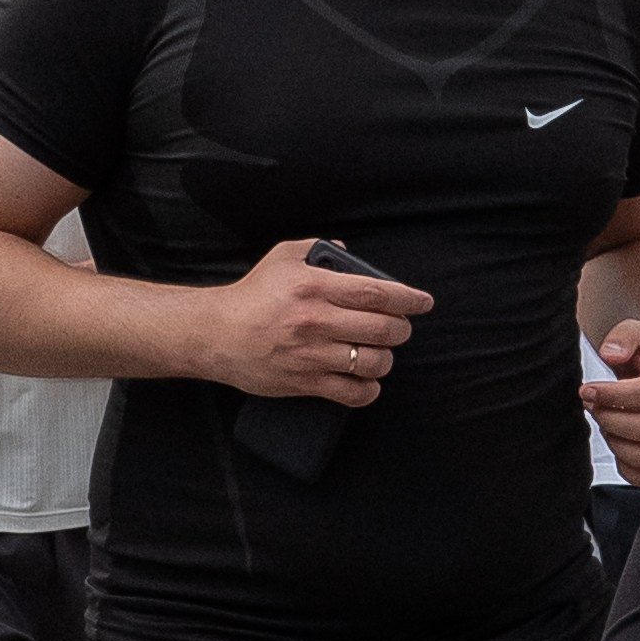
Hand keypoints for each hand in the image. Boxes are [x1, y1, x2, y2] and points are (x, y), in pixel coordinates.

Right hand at [194, 237, 432, 409]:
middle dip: (401, 329)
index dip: (408, 298)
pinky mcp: (305, 382)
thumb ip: (319, 248)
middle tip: (398, 328)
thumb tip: (351, 256)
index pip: (377, 293)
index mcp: (315, 287)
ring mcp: (312, 354)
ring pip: (373, 362)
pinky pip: (352, 392)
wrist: (216, 334)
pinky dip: (368, 389)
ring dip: (385, 358)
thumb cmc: (252, 295)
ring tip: (380, 353)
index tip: (424, 302)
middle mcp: (317, 321)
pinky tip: (367, 381)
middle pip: (383, 328)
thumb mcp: (283, 257)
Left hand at [582, 318, 639, 486]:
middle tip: (593, 407)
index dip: (611, 395)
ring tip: (608, 424)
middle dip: (609, 419)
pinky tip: (621, 441)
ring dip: (617, 442)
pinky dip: (625, 463)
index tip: (587, 390)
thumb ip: (623, 337)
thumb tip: (612, 354)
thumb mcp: (634, 334)